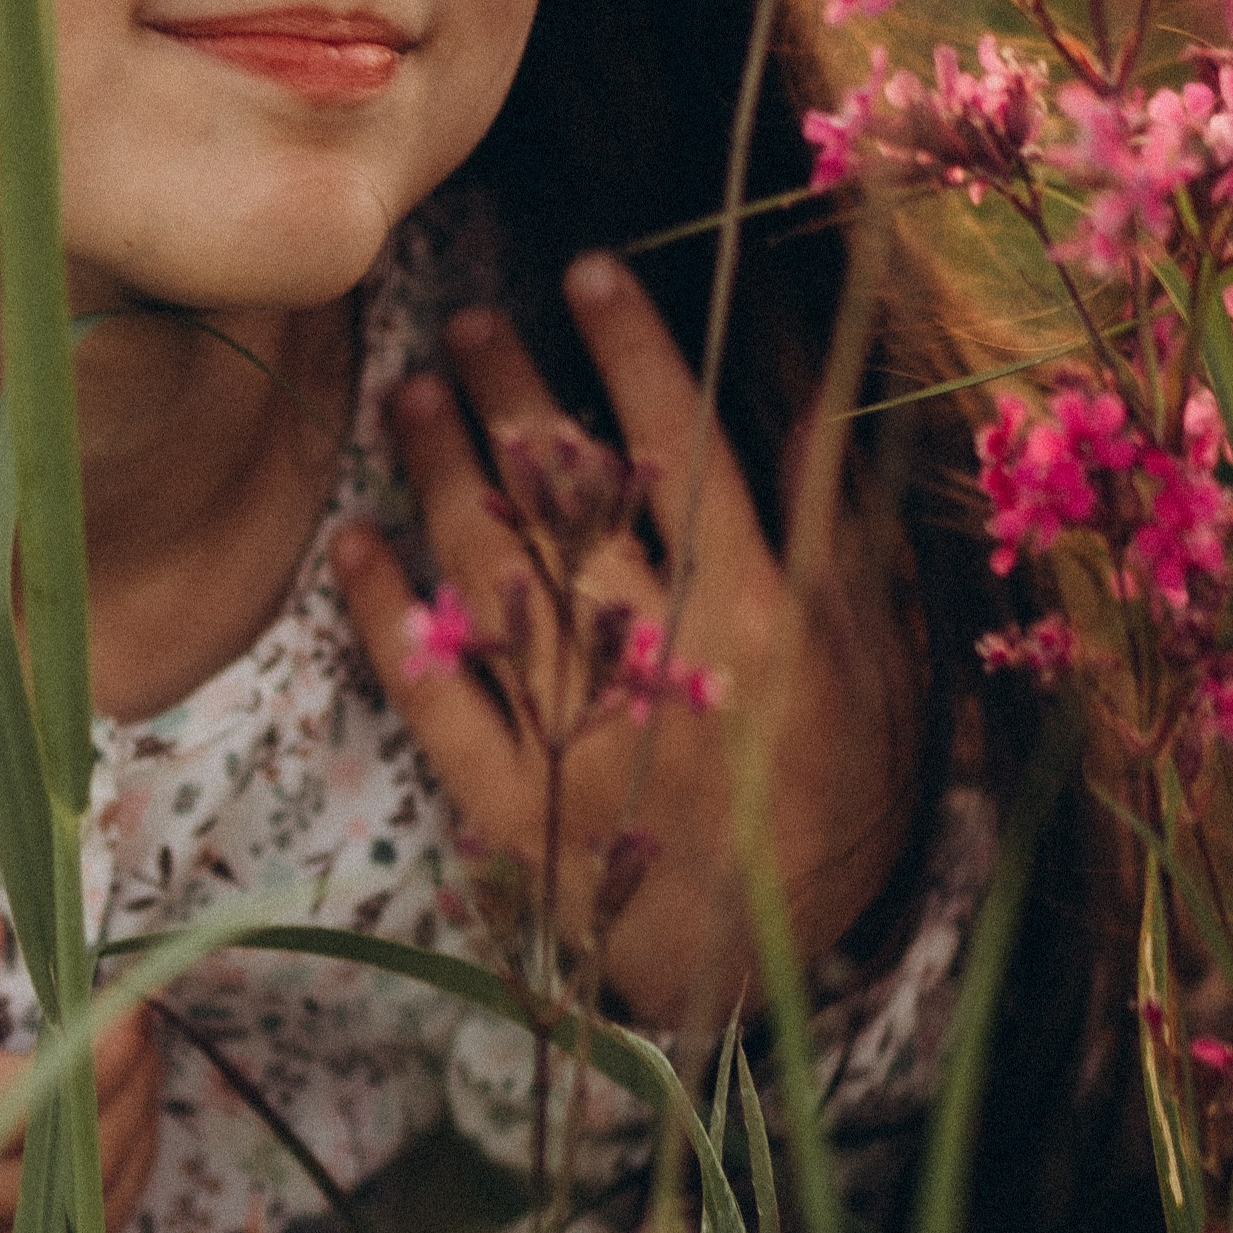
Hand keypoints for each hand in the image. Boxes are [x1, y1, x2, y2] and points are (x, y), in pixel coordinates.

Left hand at [332, 252, 917, 1030]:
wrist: (785, 962)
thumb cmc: (840, 794)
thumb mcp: (875, 660)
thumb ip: (841, 534)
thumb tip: (821, 397)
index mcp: (760, 616)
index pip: (685, 453)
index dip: (631, 354)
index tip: (585, 271)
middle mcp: (664, 662)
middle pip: (571, 503)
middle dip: (511, 397)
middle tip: (462, 321)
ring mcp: (582, 734)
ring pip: (496, 579)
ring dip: (444, 477)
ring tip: (411, 395)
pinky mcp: (517, 807)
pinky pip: (438, 698)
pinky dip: (392, 618)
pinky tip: (356, 545)